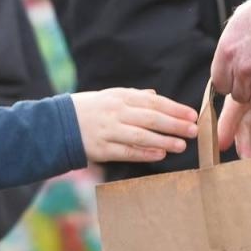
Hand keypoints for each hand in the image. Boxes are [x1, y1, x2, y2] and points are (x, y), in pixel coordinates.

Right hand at [70, 88, 197, 163]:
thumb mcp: (109, 96)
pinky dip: (144, 154)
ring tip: (181, 145)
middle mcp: (115, 112)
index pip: (153, 101)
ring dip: (163, 140)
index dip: (174, 108)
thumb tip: (155, 95)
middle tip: (193, 130)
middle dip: (174, 124)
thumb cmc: (89, 109)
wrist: (58, 124)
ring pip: (141, 136)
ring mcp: (108, 131)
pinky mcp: (101, 149)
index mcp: (119, 97)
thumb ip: (133, 96)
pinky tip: (160, 155)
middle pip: (150, 118)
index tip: (192, 114)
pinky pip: (126, 152)